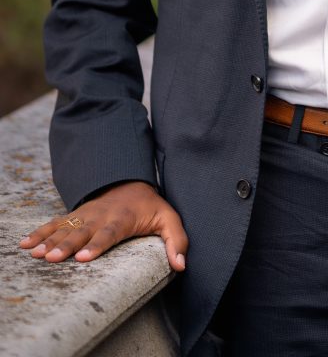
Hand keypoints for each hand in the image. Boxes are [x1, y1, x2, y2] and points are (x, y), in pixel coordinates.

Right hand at [18, 181, 187, 271]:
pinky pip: (55, 224)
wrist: (130, 181)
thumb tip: (180, 266)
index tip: (84, 257)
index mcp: (123, 219)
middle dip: (67, 246)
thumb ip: (177, 241)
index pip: (110, 233)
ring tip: (35, 252)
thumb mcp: (169, 218)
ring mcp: (86, 216)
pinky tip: (26, 243)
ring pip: (66, 228)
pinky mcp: (75, 217)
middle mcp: (101, 216)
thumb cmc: (150, 207)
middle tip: (52, 258)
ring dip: (49, 240)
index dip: (97, 245)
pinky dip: (40, 232)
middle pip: (82, 233)